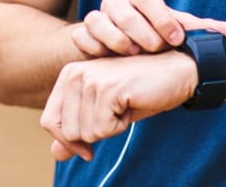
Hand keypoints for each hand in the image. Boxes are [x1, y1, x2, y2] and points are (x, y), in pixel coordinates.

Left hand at [40, 49, 196, 161]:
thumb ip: (78, 130)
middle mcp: (74, 72)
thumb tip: (55, 154)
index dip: (69, 140)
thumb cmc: (141, 90)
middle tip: (117, 109)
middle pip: (66, 132)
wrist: (176, 71)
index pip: (49, 120)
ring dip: (110, 128)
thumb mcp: (106, 112)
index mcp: (69, 74)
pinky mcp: (106, 88)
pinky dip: (120, 126)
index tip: (91, 140)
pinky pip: (102, 130)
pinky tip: (131, 103)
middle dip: (96, 132)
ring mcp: (90, 78)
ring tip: (125, 103)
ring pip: (84, 133)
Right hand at [71, 0, 225, 56]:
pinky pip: (81, 36)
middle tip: (154, 48)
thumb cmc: (155, 38)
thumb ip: (201, 32)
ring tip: (133, 54)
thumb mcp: (177, 34)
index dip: (161, 16)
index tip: (176, 39)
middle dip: (139, 28)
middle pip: (120, 7)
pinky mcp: (83, 36)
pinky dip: (92, 47)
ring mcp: (97, 18)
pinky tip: (108, 59)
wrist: (125, 52)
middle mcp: (116, 3)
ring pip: (97, 19)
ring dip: (115, 37)